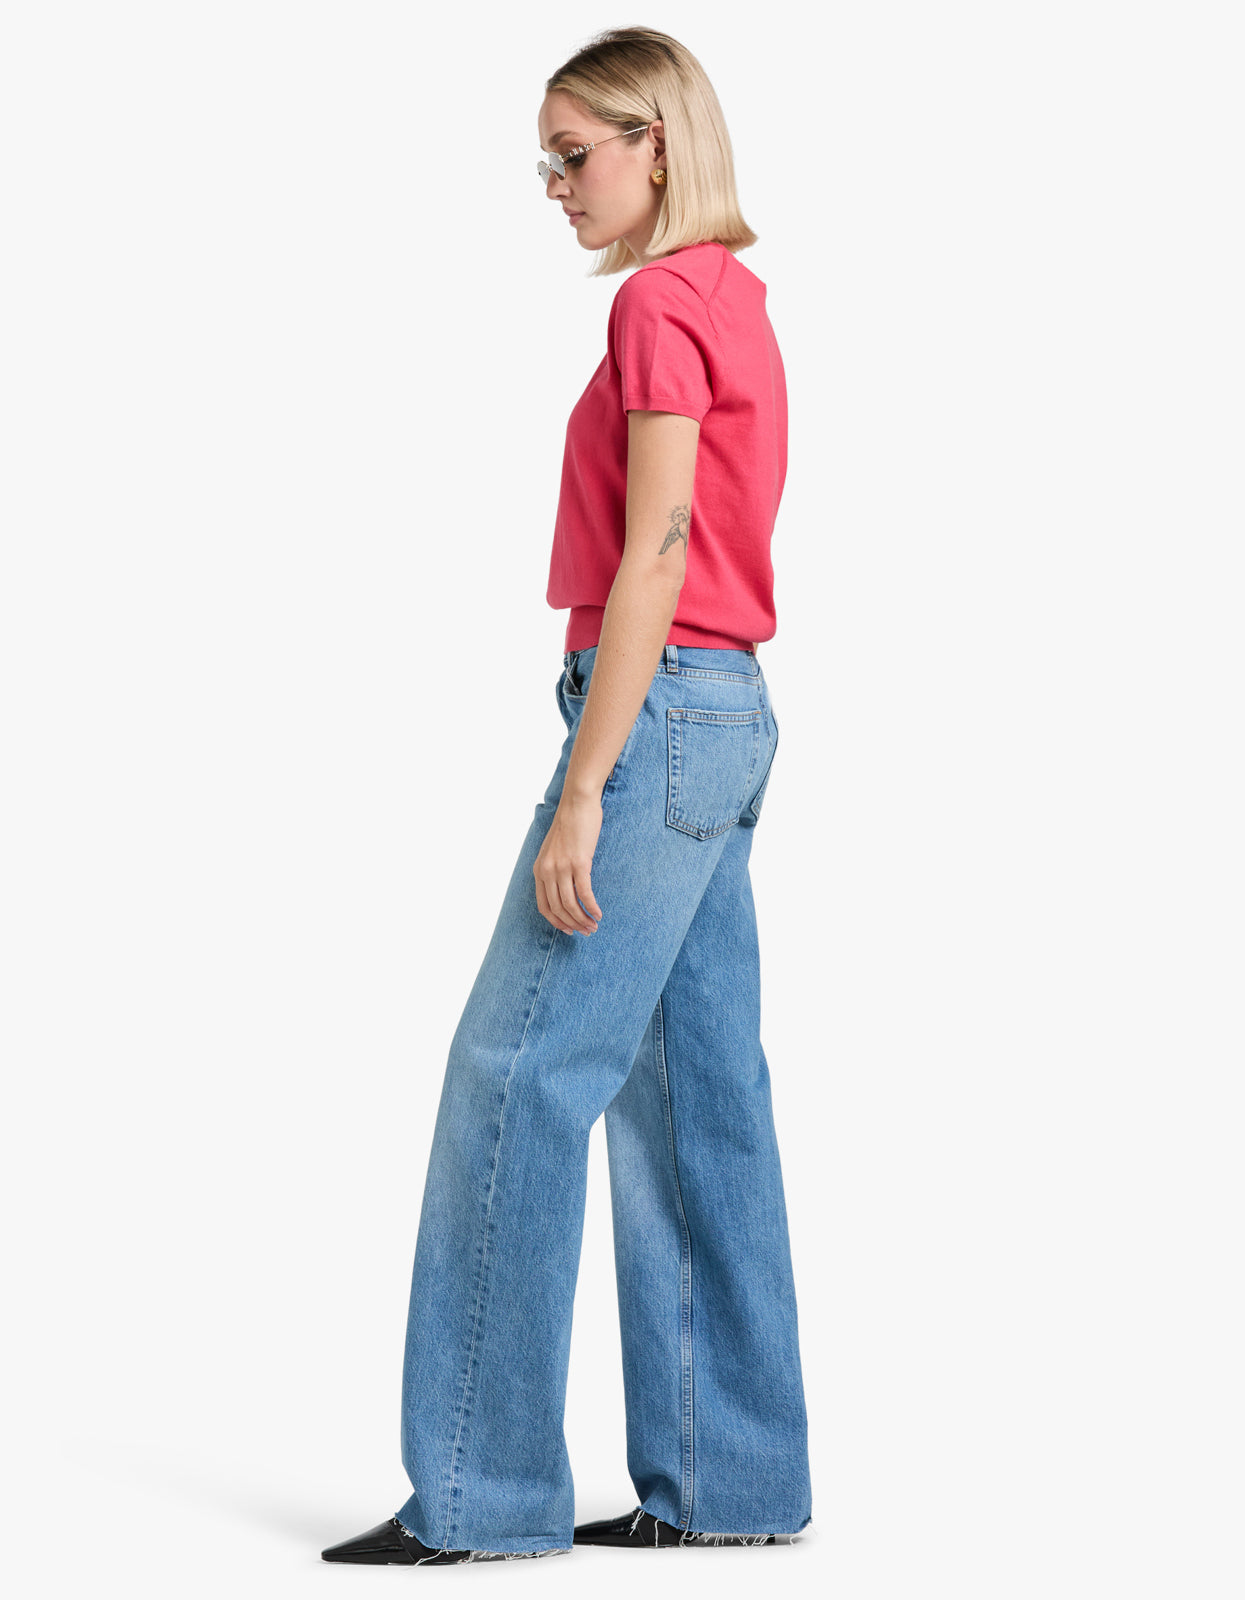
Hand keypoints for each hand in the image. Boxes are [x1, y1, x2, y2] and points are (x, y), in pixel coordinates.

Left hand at [533, 788, 605, 934]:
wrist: (577, 802)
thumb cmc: (570, 823)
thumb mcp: (554, 849)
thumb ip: (555, 867)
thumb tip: (565, 887)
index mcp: (539, 869)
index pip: (544, 906)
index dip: (556, 922)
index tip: (569, 930)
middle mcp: (547, 870)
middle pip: (558, 908)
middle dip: (573, 924)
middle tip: (587, 932)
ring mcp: (562, 867)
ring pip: (570, 904)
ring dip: (583, 919)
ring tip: (594, 926)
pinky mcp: (579, 863)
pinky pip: (584, 893)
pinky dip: (592, 907)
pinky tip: (599, 913)